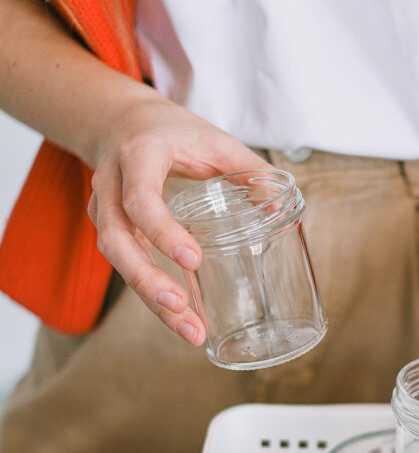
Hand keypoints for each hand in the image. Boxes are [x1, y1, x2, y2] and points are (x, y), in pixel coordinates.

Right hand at [87, 86, 270, 343]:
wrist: (119, 122)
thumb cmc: (171, 132)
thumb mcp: (212, 139)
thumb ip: (248, 169)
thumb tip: (280, 208)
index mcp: (139, 157)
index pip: (141, 198)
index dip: (162, 231)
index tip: (193, 259)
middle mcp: (111, 186)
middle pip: (117, 241)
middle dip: (147, 280)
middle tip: (181, 307)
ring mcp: (104, 211)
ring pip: (116, 262)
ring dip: (150, 299)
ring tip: (189, 330)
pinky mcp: (109, 231)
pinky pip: (125, 268)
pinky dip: (152, 296)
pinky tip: (181, 318)